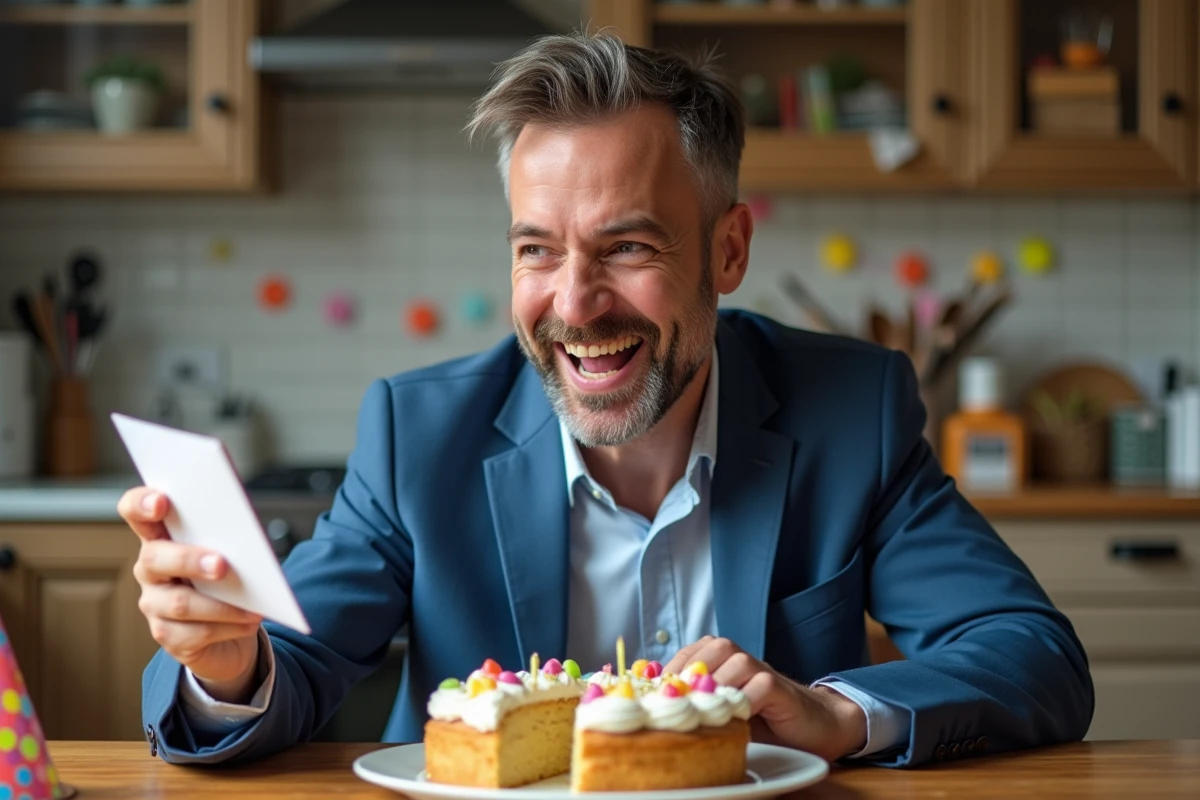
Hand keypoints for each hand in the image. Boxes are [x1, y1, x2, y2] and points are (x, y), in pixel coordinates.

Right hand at [120, 486, 262, 702]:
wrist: (231, 632)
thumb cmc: (228, 582)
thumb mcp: (230, 555)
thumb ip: (230, 543)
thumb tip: (251, 548)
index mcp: (162, 538)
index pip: (135, 512)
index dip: (140, 504)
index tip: (161, 501)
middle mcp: (150, 570)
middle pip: (154, 558)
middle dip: (189, 559)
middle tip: (221, 565)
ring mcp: (154, 604)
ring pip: (179, 603)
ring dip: (220, 604)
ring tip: (253, 606)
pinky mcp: (168, 636)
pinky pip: (196, 632)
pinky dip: (229, 626)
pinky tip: (249, 621)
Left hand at [665, 636, 866, 761]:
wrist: (817, 726)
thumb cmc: (764, 723)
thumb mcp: (725, 714)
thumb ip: (699, 707)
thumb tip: (657, 711)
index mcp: (724, 663)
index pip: (692, 653)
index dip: (671, 669)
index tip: (652, 689)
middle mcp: (743, 661)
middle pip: (715, 647)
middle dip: (692, 669)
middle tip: (677, 696)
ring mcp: (763, 672)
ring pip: (737, 661)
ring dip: (718, 682)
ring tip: (704, 706)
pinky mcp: (781, 690)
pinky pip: (761, 685)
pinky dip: (746, 699)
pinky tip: (735, 715)